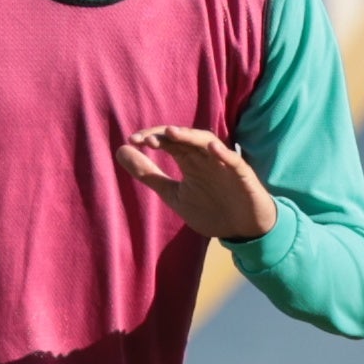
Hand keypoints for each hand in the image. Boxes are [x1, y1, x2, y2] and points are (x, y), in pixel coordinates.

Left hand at [118, 124, 277, 240]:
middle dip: (166, 136)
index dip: (152, 138)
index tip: (131, 141)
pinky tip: (211, 148)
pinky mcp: (242, 175)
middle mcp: (206, 158)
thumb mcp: (174, 195)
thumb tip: (121, 151)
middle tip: (145, 139)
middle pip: (185, 138)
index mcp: (189, 161)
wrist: (243, 230)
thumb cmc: (211, 210)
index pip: (169, 142)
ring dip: (190, 137)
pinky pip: (234, 161)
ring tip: (171, 133)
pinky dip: (224, 154)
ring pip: (208, 144)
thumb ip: (149, 175)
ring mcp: (224, 165)